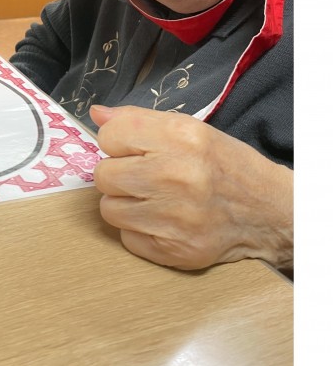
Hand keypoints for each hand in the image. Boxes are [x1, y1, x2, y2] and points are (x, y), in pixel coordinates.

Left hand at [90, 104, 292, 270]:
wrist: (268, 211)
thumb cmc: (225, 165)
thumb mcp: (189, 129)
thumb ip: (139, 119)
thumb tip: (97, 114)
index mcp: (181, 137)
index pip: (109, 135)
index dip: (117, 142)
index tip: (133, 148)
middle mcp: (177, 176)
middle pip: (103, 175)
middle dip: (119, 174)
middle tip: (143, 176)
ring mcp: (176, 218)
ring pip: (109, 209)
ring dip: (125, 204)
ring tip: (153, 198)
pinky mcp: (175, 251)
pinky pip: (126, 238)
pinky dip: (139, 231)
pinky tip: (163, 220)